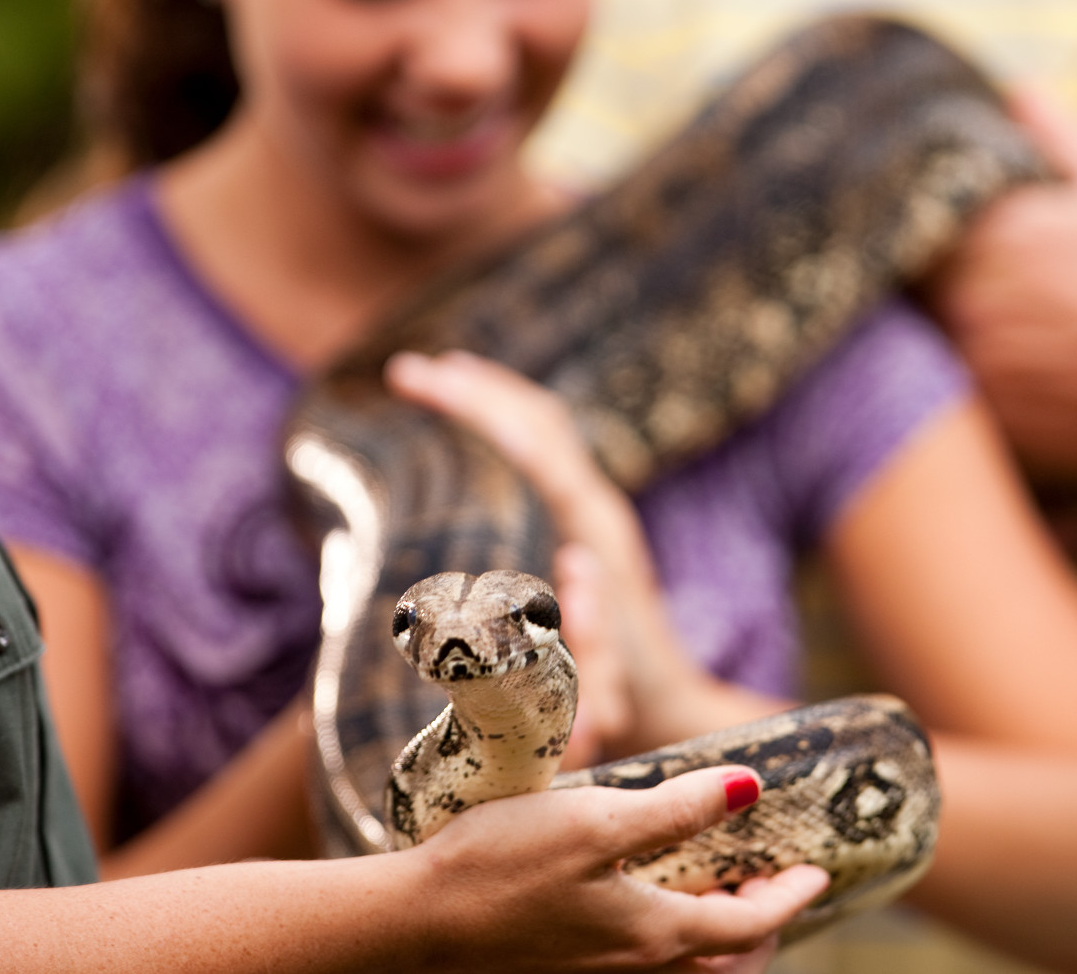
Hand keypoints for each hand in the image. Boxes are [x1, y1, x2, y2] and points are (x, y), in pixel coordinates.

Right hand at [386, 351, 773, 751]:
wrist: (668, 702)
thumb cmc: (628, 705)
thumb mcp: (607, 691)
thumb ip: (594, 650)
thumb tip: (574, 564)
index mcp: (594, 528)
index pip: (533, 444)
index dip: (478, 407)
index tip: (424, 381)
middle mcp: (599, 504)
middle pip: (536, 418)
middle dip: (474, 389)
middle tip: (408, 372)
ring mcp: (597, 505)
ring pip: (543, 423)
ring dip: (490, 394)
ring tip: (430, 375)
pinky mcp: (588, 516)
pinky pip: (545, 445)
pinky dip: (506, 418)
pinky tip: (474, 413)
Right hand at [412, 765, 828, 972]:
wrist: (415, 925)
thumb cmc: (500, 865)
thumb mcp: (597, 820)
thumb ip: (675, 808)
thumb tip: (749, 787)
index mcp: (655, 935)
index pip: (750, 928)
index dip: (790, 898)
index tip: (817, 873)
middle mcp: (635, 971)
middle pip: (724, 962)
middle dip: (758, 924)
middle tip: (767, 878)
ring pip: (683, 970)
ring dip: (712, 935)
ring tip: (710, 886)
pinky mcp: (565, 971)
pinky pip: (643, 967)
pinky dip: (668, 940)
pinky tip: (643, 902)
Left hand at [926, 87, 1076, 478]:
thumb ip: (1058, 132)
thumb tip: (1014, 86)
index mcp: (989, 233)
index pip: (900, 209)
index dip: (896, 206)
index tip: (897, 201)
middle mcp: (964, 297)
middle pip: (893, 272)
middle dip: (900, 259)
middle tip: (903, 251)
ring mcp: (965, 360)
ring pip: (905, 330)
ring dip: (912, 314)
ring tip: (937, 305)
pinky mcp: (977, 413)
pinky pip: (930, 384)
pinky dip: (936, 366)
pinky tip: (972, 355)